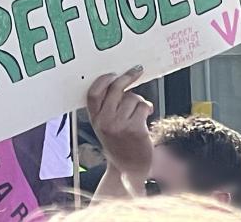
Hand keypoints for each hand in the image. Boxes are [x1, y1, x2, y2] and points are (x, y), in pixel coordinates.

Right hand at [87, 66, 153, 184]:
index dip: (103, 80)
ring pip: (132, 97)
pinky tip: (146, 115)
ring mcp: (120, 125)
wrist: (129, 168)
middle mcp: (105, 121)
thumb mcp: (104, 125)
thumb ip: (106, 106)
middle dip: (127, 77)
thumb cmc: (119, 144)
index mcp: (95, 119)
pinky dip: (147, 107)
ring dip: (139, 101)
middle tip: (136, 71)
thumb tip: (120, 81)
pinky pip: (143, 106)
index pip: (93, 93)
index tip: (113, 73)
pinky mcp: (135, 129)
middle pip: (116, 89)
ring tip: (138, 112)